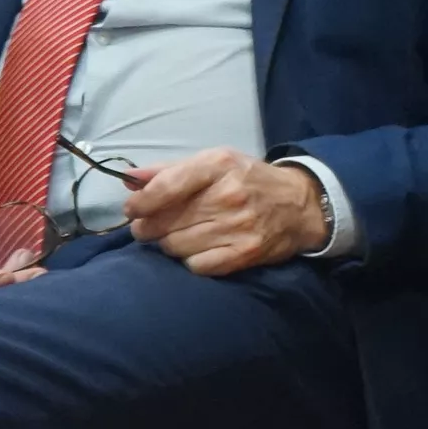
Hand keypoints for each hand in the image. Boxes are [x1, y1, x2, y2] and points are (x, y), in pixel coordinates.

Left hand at [121, 147, 329, 275]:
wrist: (299, 205)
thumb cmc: (247, 179)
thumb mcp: (213, 162)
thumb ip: (169, 170)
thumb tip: (129, 178)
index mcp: (218, 165)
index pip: (166, 187)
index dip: (140, 202)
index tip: (132, 210)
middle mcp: (228, 195)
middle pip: (166, 221)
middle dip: (149, 227)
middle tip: (149, 227)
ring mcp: (238, 226)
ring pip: (176, 246)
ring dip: (169, 244)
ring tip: (177, 236)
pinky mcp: (244, 253)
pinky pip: (197, 265)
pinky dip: (190, 260)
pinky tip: (197, 250)